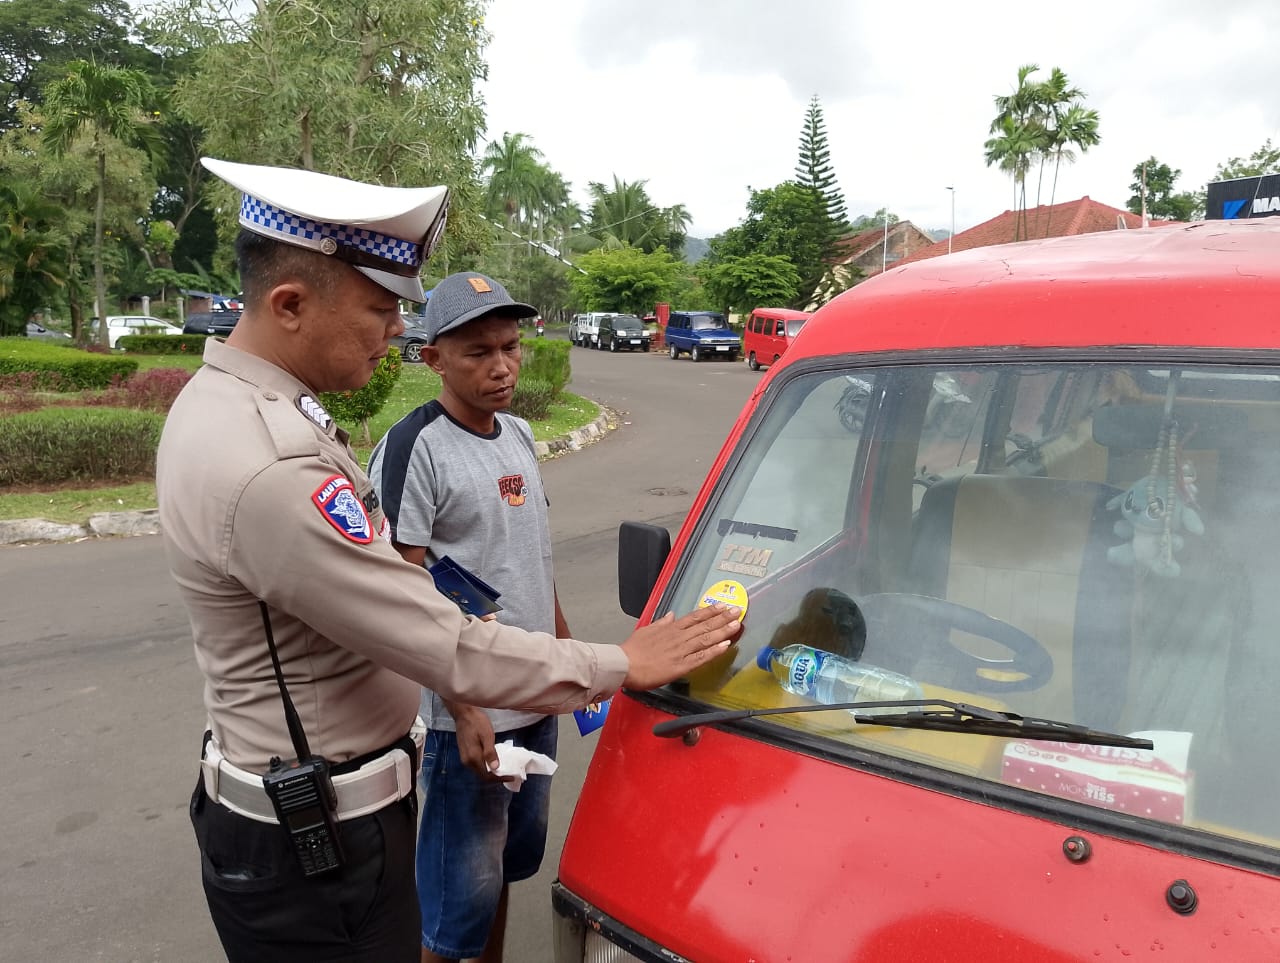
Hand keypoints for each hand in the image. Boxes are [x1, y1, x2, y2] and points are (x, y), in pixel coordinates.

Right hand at [451, 707, 511, 781]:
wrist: (463, 713)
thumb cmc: (477, 722)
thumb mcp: (487, 735)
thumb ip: (490, 752)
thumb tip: (495, 768)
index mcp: (473, 758)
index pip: (487, 776)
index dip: (499, 778)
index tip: (511, 777)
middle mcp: (467, 762)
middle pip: (482, 776)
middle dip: (496, 777)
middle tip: (509, 774)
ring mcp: (465, 758)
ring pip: (479, 771)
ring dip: (491, 772)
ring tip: (503, 769)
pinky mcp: (465, 754)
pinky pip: (477, 765)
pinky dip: (486, 767)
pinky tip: (493, 761)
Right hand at [619, 604, 742, 690]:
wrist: (624, 665)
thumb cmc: (632, 650)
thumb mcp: (646, 630)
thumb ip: (661, 623)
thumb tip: (671, 615)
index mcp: (670, 628)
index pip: (695, 617)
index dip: (710, 611)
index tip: (722, 606)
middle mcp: (679, 637)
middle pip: (705, 626)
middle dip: (723, 618)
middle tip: (738, 611)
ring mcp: (681, 651)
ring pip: (706, 639)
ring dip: (723, 631)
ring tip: (736, 625)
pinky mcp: (681, 665)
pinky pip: (702, 657)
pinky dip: (714, 651)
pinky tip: (726, 645)